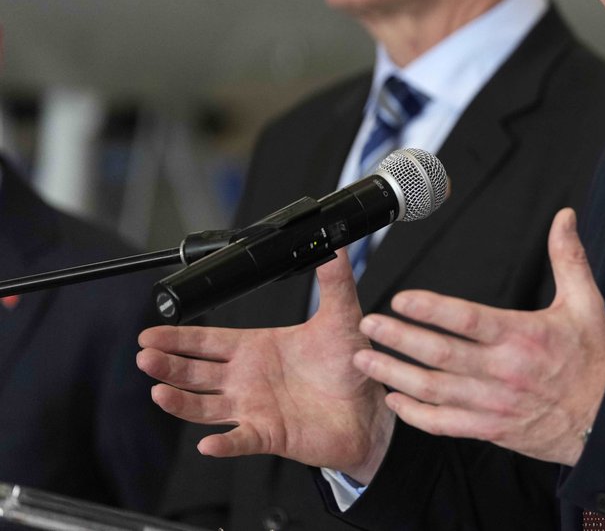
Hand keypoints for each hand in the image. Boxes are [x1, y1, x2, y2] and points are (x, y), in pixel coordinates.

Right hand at [136, 250, 395, 482]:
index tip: (149, 333)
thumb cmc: (349, 365)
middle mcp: (246, 379)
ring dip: (180, 401)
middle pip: (195, 373)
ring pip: (205, 407)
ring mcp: (253, 408)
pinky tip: (207, 444)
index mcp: (256, 348)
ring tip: (158, 392)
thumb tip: (335, 250)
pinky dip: (223, 444)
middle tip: (145, 356)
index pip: (207, 341)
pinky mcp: (268, 434)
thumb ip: (334, 283)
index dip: (178, 338)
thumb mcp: (341, 318)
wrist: (370, 407)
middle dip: (168, 364)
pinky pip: (239, 440)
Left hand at [354, 208, 604, 465]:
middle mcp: (504, 371)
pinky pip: (444, 424)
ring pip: (434, 390)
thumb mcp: (586, 303)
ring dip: (395, 374)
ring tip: (365, 359)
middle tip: (368, 325)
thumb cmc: (593, 360)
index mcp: (523, 336)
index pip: (468, 320)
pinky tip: (393, 399)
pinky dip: (415, 414)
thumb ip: (568, 257)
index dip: (431, 309)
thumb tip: (564, 217)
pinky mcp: (491, 429)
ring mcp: (494, 404)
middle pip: (441, 355)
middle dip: (399, 339)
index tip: (401, 299)